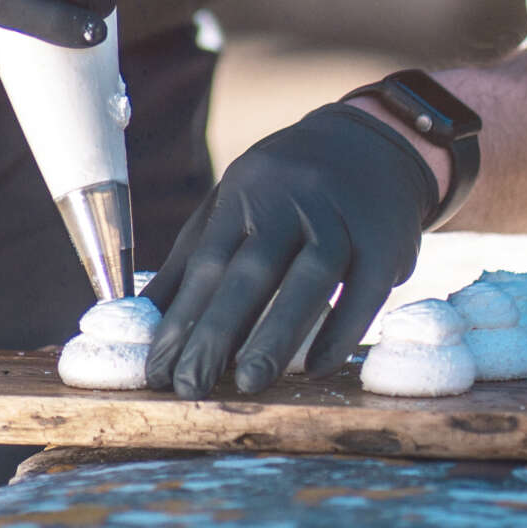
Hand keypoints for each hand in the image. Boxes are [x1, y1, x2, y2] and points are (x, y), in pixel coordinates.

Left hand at [144, 105, 440, 396]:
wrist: (372, 142)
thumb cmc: (288, 188)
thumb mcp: (234, 203)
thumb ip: (192, 259)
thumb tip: (141, 318)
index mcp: (246, 191)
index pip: (209, 260)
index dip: (181, 318)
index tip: (158, 371)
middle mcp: (292, 198)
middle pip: (253, 269)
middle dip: (218, 331)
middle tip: (190, 386)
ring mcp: (342, 216)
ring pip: (309, 277)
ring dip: (277, 334)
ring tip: (248, 384)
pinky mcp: (385, 239)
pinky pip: (364, 288)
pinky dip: (342, 329)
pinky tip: (317, 365)